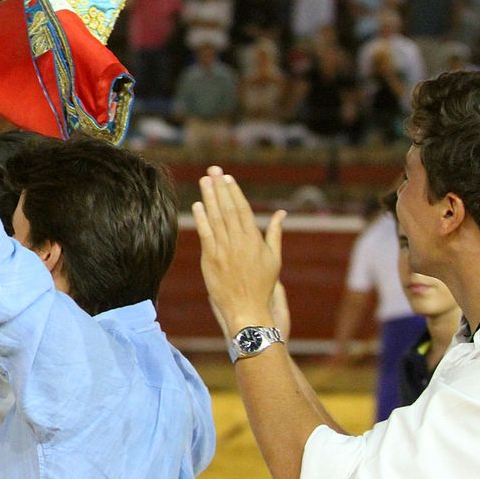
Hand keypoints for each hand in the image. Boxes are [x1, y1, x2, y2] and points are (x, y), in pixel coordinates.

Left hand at [191, 166, 285, 334]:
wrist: (246, 308)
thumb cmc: (263, 284)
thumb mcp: (274, 258)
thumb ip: (274, 233)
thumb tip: (281, 213)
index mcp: (254, 240)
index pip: (242, 210)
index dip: (234, 192)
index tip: (227, 177)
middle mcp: (238, 242)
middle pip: (227, 209)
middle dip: (219, 188)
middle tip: (213, 170)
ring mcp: (223, 250)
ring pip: (215, 218)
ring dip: (209, 198)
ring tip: (204, 180)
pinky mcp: (210, 259)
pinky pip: (205, 234)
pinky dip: (201, 218)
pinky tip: (197, 204)